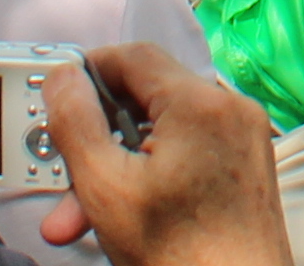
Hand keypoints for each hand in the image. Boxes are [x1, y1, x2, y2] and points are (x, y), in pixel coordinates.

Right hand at [38, 45, 288, 265]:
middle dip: (98, 141)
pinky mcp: (245, 167)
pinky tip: (129, 212)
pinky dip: (153, 174)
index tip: (58, 96)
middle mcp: (230, 111)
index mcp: (200, 103)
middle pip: (146, 100)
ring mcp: (242, 140)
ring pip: (164, 132)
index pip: (133, 57)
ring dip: (121, 166)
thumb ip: (75, 123)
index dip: (88, 71)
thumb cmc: (182, 257)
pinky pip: (188, 152)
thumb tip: (63, 77)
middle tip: (67, 181)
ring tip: (87, 215)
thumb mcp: (106, 187)